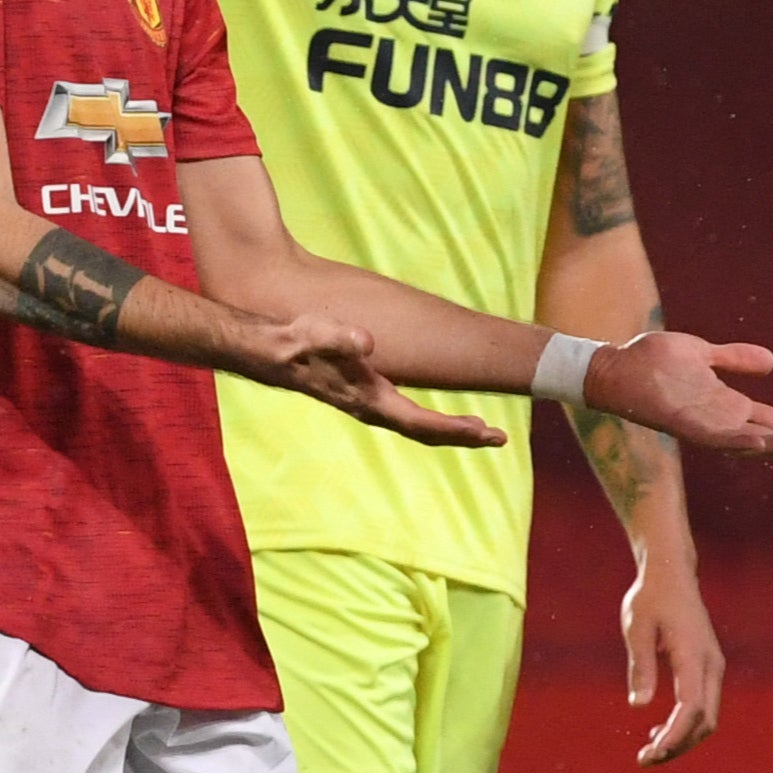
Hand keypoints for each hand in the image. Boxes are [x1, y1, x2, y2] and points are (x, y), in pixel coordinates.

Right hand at [247, 315, 505, 447]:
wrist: (273, 352)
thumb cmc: (298, 342)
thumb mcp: (318, 333)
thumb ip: (341, 339)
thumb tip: (366, 342)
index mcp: (370, 400)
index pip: (420, 422)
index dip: (454, 430)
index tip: (485, 432)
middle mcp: (373, 409)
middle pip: (426, 432)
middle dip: (463, 436)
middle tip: (499, 438)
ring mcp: (371, 405)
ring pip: (418, 426)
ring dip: (450, 430)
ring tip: (481, 429)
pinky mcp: (368, 397)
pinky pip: (409, 416)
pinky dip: (433, 420)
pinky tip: (444, 416)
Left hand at [585, 331, 772, 458]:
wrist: (614, 368)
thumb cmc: (651, 362)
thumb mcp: (702, 353)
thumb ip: (734, 358)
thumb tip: (772, 363)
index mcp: (727, 406)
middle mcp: (720, 421)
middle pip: (772, 435)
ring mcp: (704, 425)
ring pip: (752, 439)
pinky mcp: (686, 423)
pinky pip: (717, 437)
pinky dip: (741, 439)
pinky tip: (764, 439)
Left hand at [621, 556, 726, 764]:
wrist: (672, 574)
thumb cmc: (650, 597)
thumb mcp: (636, 627)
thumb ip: (640, 665)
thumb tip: (639, 705)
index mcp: (693, 653)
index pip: (691, 706)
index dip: (674, 734)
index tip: (651, 751)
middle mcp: (710, 664)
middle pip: (704, 720)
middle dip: (678, 745)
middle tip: (644, 759)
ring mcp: (713, 667)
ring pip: (708, 718)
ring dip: (683, 739)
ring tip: (650, 752)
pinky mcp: (708, 668)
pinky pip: (704, 706)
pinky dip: (686, 726)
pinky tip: (659, 732)